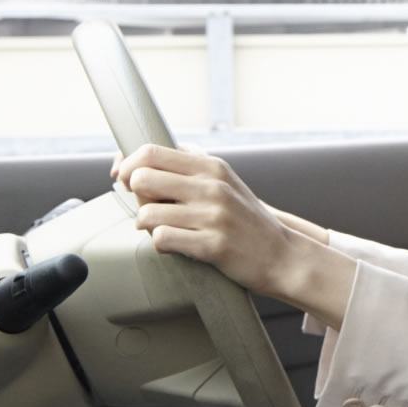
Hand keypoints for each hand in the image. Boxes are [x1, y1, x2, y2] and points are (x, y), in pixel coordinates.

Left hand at [112, 145, 355, 323]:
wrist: (282, 255)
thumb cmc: (245, 220)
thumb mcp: (224, 181)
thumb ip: (188, 166)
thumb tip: (137, 156)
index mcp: (212, 166)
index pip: (151, 151)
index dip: (128, 165)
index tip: (125, 179)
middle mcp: (213, 186)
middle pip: (142, 178)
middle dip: (137, 197)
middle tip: (151, 208)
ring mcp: (214, 215)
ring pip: (146, 214)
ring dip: (148, 226)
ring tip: (165, 229)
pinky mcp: (213, 245)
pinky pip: (162, 239)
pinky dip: (161, 244)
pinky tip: (176, 245)